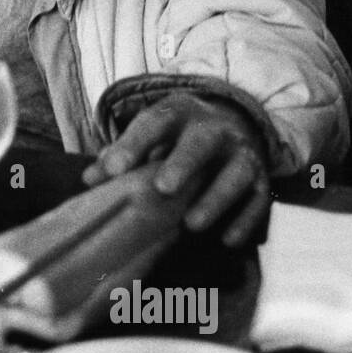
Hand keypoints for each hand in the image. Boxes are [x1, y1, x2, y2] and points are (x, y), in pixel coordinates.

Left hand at [82, 93, 269, 246]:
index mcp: (178, 113)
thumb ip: (120, 155)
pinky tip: (227, 239)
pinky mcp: (260, 177)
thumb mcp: (149, 135)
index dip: (133, 144)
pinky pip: (259, 199)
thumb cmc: (176, 137)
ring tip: (191, 224)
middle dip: (183, 163)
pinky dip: (245, 219)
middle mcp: (213, 129)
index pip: (154, 123)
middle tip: (164, 188)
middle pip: (200, 143)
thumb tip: (90, 179)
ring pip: (236, 172)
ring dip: (215, 198)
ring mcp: (241, 152)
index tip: (114, 169)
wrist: (232, 123)